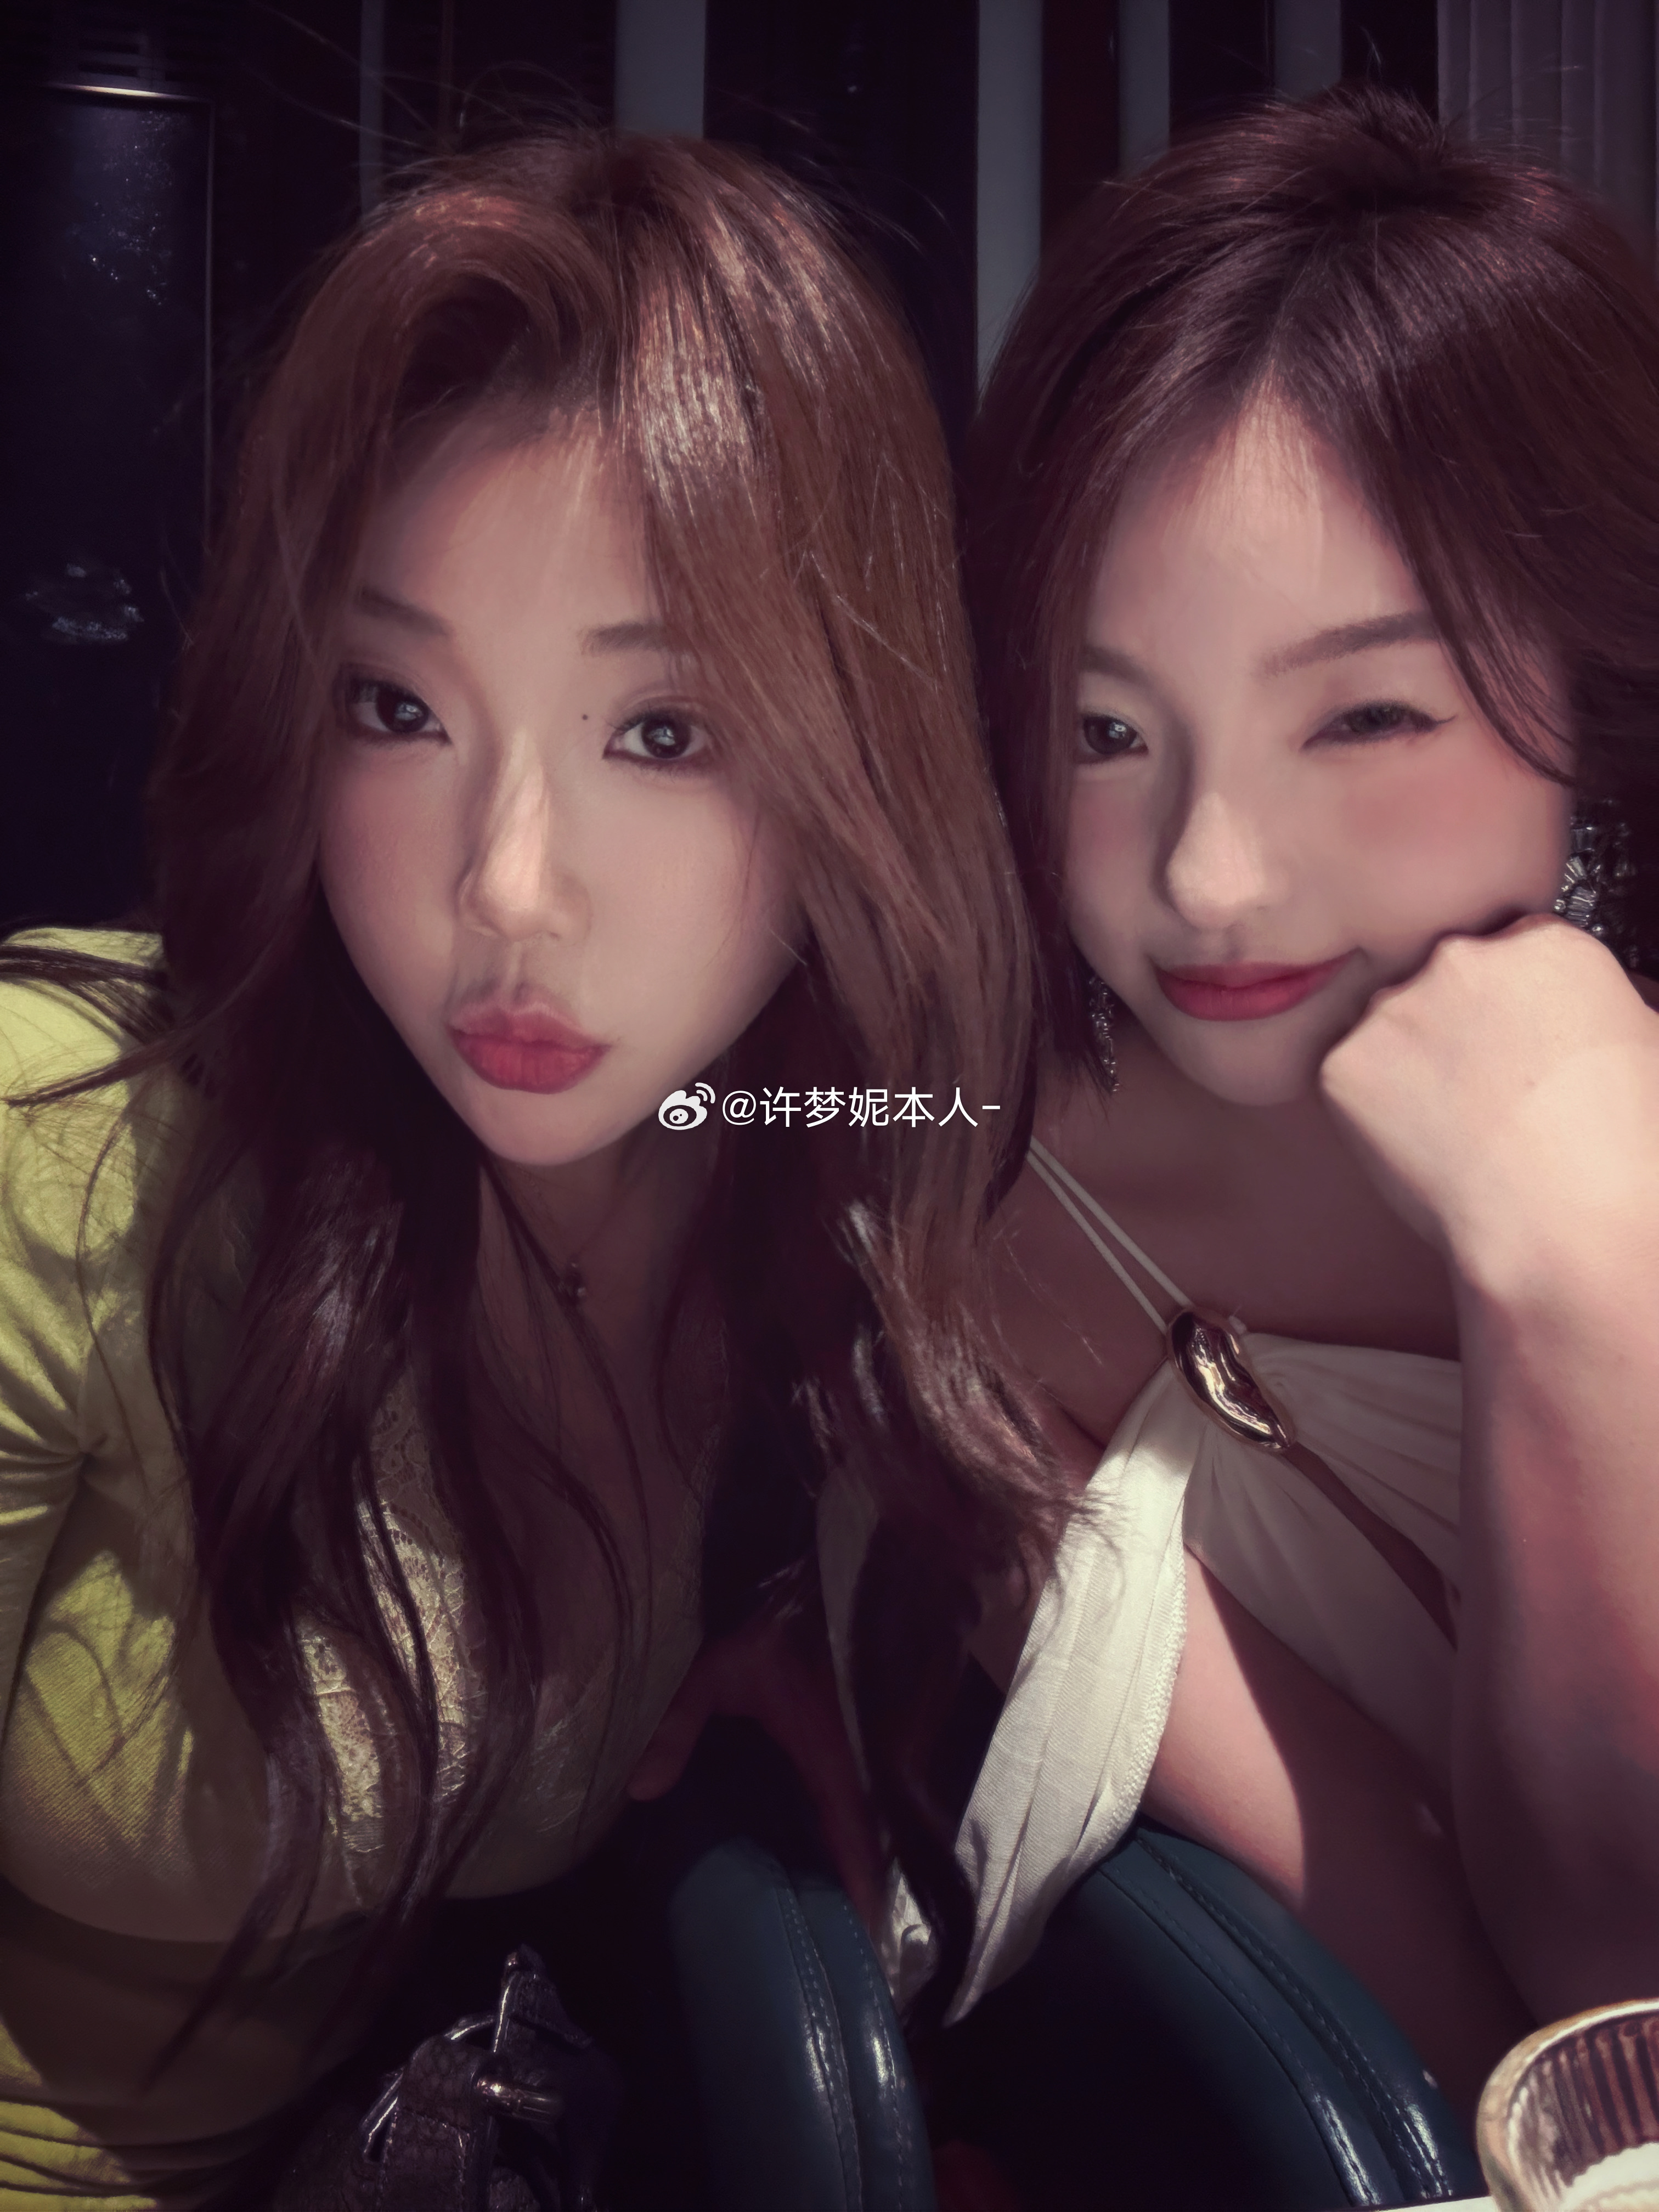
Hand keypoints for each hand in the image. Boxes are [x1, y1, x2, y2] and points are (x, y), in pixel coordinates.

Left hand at [628, 1609, 886, 1931]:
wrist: (811, 1585)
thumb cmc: (764, 1628)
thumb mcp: (712, 1669)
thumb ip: (676, 1723)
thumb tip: (640, 1790)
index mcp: (826, 1742)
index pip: (850, 1822)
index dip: (858, 1876)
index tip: (862, 1932)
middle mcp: (852, 1752)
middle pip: (868, 1833)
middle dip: (861, 1887)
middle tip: (846, 1944)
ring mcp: (856, 1748)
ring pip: (866, 1817)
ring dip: (858, 1862)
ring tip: (840, 1917)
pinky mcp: (849, 1742)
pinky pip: (856, 1799)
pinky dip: (850, 1834)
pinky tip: (828, 1860)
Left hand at [1318, 916, 1658, 1275]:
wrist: (1569, 1220)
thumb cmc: (1621, 1148)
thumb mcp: (1646, 1047)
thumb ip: (1599, 1007)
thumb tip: (1591, 1010)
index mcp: (1543, 946)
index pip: (1509, 951)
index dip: (1511, 1007)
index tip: (1514, 1043)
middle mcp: (1462, 960)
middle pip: (1446, 981)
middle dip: (1457, 1026)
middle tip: (1484, 1092)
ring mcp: (1396, 1009)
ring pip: (1392, 1027)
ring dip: (1411, 1064)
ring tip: (1457, 1129)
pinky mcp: (1346, 1064)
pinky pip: (1351, 1077)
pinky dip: (1372, 1111)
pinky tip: (1422, 1147)